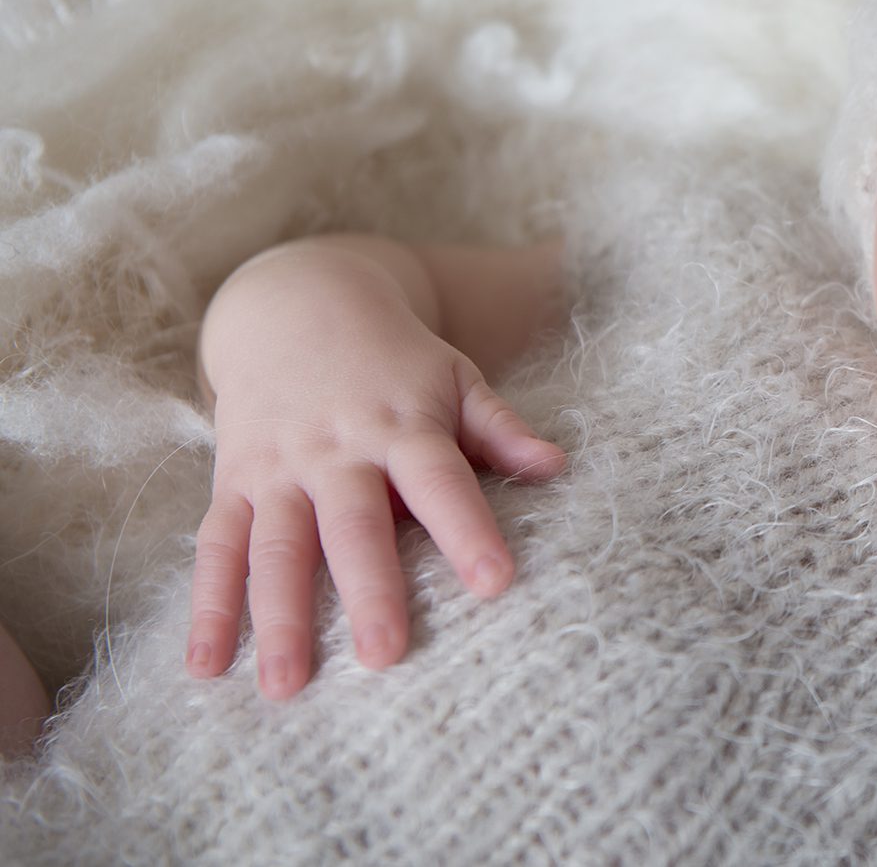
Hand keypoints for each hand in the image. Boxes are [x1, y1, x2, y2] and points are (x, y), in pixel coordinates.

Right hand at [186, 245, 565, 699]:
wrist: (297, 306)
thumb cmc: (395, 360)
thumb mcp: (453, 378)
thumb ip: (499, 428)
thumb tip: (557, 465)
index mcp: (402, 428)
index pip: (441, 483)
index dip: (468, 530)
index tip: (496, 583)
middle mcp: (337, 454)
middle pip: (353, 526)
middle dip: (368, 590)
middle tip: (383, 656)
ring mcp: (279, 472)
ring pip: (276, 548)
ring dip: (277, 618)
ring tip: (284, 686)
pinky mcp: (234, 485)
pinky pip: (216, 549)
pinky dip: (206, 607)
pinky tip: (204, 665)